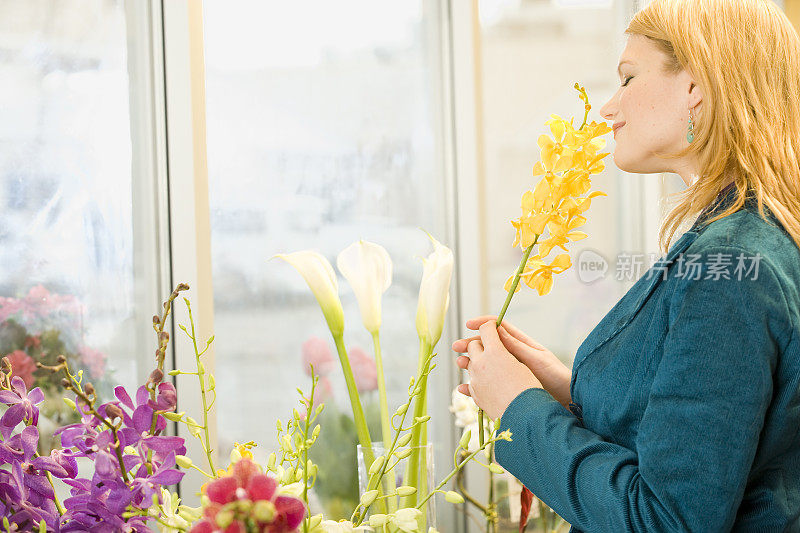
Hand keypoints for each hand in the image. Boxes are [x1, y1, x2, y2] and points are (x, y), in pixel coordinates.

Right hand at [452, 316, 571, 407]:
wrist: (567, 401)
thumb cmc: (556, 377)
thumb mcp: (536, 359)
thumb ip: (517, 346)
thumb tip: (497, 330)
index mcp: (521, 344)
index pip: (498, 328)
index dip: (483, 324)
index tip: (469, 324)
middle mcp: (512, 356)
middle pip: (487, 345)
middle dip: (470, 345)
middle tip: (456, 348)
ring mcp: (509, 372)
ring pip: (484, 364)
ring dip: (471, 364)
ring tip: (460, 365)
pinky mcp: (508, 387)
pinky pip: (487, 384)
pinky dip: (475, 385)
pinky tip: (464, 389)